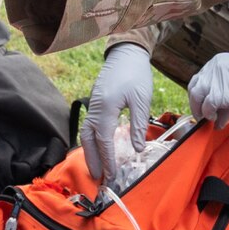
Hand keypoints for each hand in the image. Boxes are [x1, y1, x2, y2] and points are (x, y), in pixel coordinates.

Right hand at [81, 42, 153, 188]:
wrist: (126, 51)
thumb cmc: (136, 73)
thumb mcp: (142, 99)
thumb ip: (139, 125)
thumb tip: (137, 149)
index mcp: (105, 108)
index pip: (104, 140)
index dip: (107, 160)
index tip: (111, 175)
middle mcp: (95, 108)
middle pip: (88, 139)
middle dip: (93, 160)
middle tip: (98, 178)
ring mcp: (93, 104)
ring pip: (86, 132)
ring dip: (90, 151)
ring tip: (96, 167)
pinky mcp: (96, 101)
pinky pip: (90, 124)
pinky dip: (92, 139)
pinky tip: (98, 146)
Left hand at [187, 52, 228, 127]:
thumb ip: (227, 95)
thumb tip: (218, 115)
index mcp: (218, 62)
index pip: (199, 79)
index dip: (200, 95)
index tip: (204, 106)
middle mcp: (214, 68)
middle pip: (194, 88)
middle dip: (196, 104)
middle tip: (203, 116)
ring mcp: (217, 80)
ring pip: (196, 96)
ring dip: (200, 109)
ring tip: (209, 118)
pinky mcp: (223, 93)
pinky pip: (207, 106)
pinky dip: (209, 114)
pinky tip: (217, 119)